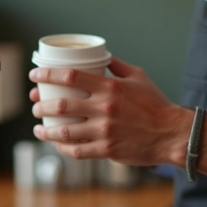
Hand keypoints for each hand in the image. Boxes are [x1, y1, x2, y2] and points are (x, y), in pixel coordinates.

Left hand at [29, 58, 186, 165]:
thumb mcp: (138, 77)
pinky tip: (57, 144)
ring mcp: (105, 131)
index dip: (47, 75)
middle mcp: (104, 108)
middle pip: (60, 106)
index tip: (34, 75)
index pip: (69, 77)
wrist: (172, 134)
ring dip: (46, 130)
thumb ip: (116, 66)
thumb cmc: (155, 104)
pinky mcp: (107, 150)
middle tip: (34, 105)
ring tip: (38, 128)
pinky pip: (77, 151)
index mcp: (109, 87)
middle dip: (40, 105)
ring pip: (64, 132)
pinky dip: (63, 148)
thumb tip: (100, 55)